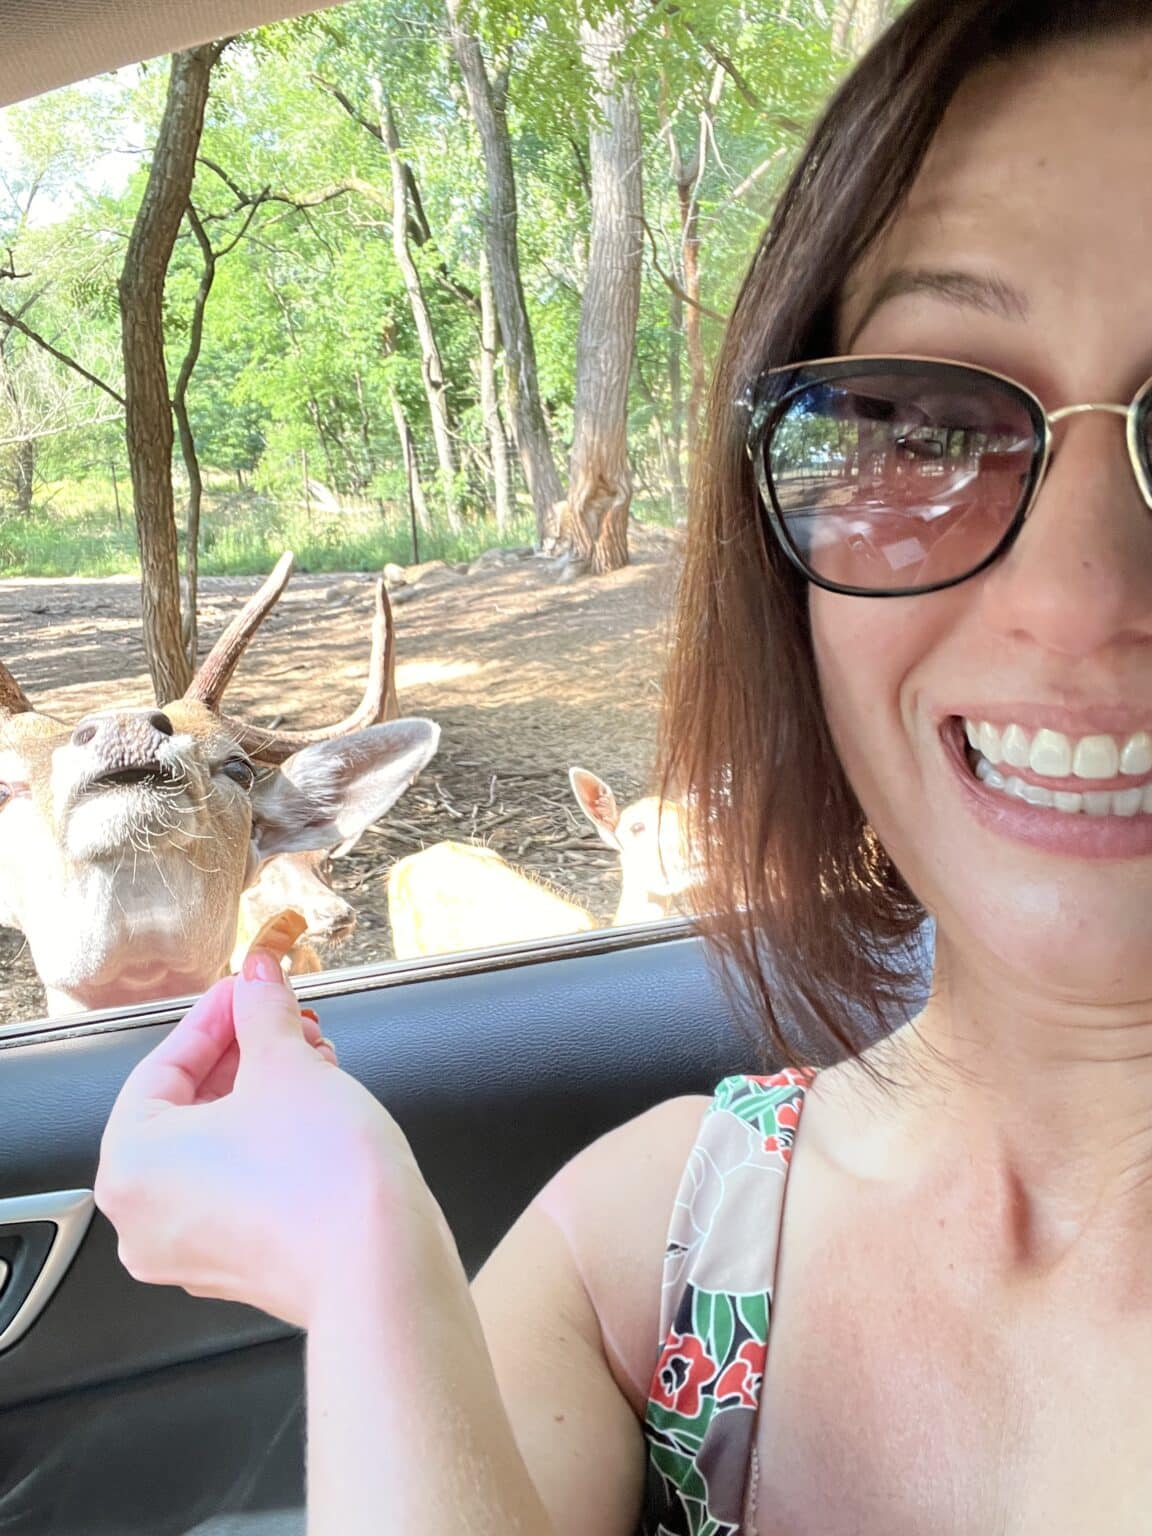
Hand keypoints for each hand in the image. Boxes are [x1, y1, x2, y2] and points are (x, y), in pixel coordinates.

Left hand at [96, 951, 434, 1328]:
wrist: (380, 1268)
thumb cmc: (321, 1179)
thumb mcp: (287, 1066)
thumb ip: (263, 1012)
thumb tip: (258, 979)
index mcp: (132, 1165)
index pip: (163, 1066)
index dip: (215, 1017)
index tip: (247, 989)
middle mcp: (146, 1217)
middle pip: (188, 1108)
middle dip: (244, 1055)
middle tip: (282, 1018)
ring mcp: (190, 1250)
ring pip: (218, 1146)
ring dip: (262, 1094)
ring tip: (310, 1057)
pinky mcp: (239, 1264)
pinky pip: (239, 1184)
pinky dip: (268, 1141)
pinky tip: (313, 1107)